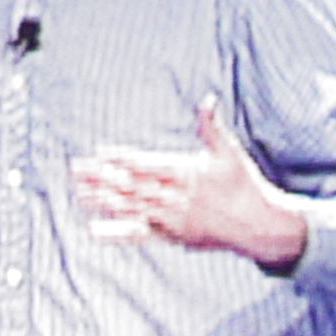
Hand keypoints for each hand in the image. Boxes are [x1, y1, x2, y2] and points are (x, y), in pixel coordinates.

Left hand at [70, 96, 306, 268]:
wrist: (260, 225)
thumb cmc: (244, 184)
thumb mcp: (229, 152)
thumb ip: (211, 126)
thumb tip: (208, 98)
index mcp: (186, 173)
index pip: (146, 164)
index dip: (121, 159)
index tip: (98, 152)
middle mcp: (175, 197)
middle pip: (132, 186)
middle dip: (102, 178)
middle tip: (76, 169)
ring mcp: (172, 219)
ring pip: (131, 209)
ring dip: (104, 201)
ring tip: (79, 193)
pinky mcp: (172, 237)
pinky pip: (140, 235)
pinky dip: (118, 233)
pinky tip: (95, 231)